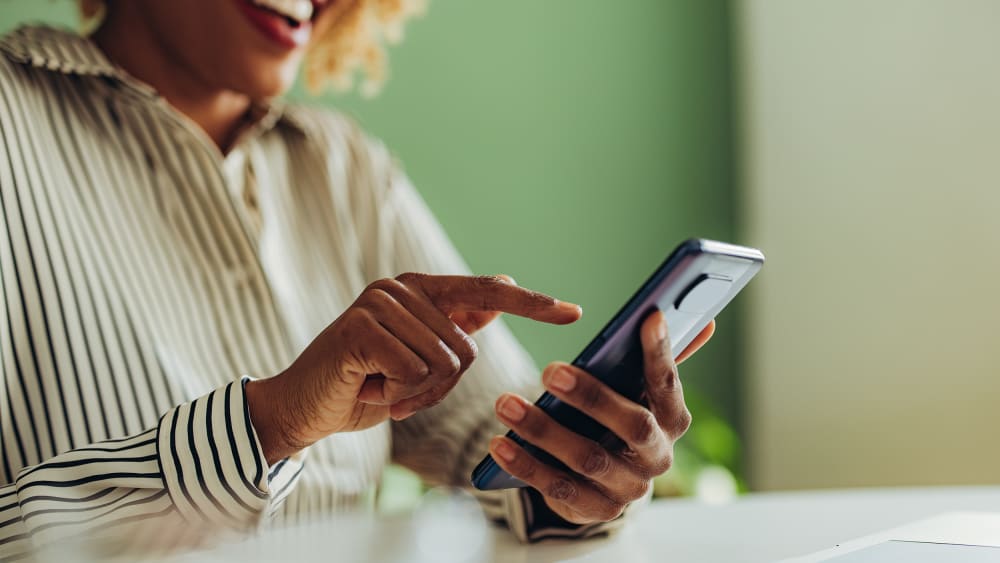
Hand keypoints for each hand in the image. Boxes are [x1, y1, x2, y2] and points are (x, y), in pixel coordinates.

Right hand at [247, 273, 581, 463]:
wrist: (304, 408)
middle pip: (466, 349)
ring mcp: (378, 303)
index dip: (532, 305)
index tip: (573, 312)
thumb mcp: (418, 358)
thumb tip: (500, 293)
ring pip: (442, 364)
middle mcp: (400, 288)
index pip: (486, 293)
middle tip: (399, 391)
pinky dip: (397, 395)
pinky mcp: (359, 327)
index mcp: (420, 290)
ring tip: (381, 387)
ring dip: (416, 394)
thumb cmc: (364, 385)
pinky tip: (368, 388)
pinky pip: (413, 372)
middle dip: (439, 387)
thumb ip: (454, 326)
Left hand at [488, 310, 713, 524]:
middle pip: (633, 425)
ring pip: (588, 458)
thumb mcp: (635, 390)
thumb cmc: (618, 419)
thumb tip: (705, 319)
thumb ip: (661, 357)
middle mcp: (657, 456)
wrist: (604, 483)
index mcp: (672, 420)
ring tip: (505, 403)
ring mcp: (628, 488)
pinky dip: (526, 465)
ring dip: (543, 430)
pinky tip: (499, 443)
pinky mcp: (595, 510)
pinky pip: (558, 489)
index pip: (668, 384)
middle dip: (591, 396)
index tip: (649, 318)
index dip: (662, 353)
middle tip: (550, 370)